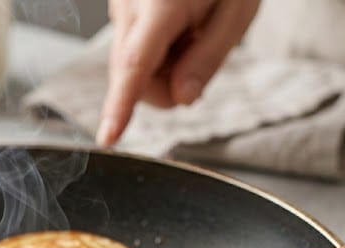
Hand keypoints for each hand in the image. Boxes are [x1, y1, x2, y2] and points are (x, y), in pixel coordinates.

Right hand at [96, 0, 259, 145]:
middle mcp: (129, 4)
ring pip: (131, 69)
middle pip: (135, 79)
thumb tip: (182, 99)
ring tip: (190, 29)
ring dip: (163, 65)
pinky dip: (156, 50)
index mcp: (161, 3)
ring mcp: (119, 5)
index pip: (135, 66)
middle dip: (168, 83)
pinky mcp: (119, 8)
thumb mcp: (237, 13)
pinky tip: (176, 25)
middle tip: (200, 48)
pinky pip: (132, 49)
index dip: (120, 106)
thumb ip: (208, 59)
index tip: (108, 137)